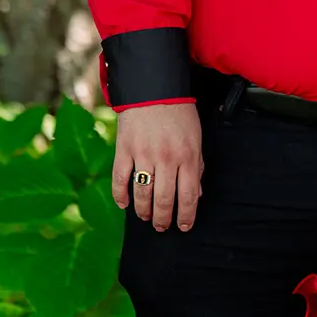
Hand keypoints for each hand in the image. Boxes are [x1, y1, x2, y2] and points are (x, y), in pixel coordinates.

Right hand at [112, 103, 203, 231]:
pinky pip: (120, 179)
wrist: (154, 89)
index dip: (186, 216)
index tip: (185, 226)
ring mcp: (143, 154)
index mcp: (187, 156)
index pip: (188, 195)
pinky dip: (120, 195)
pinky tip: (124, 205)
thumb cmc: (179, 114)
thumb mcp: (196, 138)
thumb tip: (196, 194)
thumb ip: (196, 167)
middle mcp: (165, 158)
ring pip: (142, 194)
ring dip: (144, 211)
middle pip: (164, 199)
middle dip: (164, 219)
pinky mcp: (124, 149)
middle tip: (162, 227)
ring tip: (146, 218)